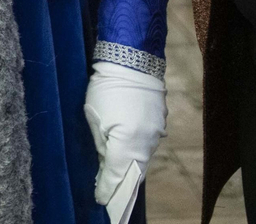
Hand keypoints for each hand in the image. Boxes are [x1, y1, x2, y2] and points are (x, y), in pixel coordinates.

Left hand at [84, 61, 166, 204]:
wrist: (133, 56)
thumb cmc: (107, 86)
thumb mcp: (94, 118)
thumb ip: (101, 145)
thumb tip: (106, 162)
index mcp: (128, 143)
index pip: (116, 176)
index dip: (107, 189)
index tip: (101, 199)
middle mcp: (147, 142)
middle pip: (134, 171)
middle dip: (121, 182)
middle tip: (110, 192)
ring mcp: (157, 131)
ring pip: (143, 157)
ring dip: (131, 166)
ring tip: (118, 173)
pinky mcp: (161, 121)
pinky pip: (149, 143)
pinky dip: (138, 150)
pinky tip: (129, 150)